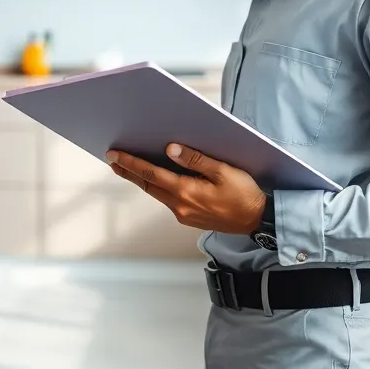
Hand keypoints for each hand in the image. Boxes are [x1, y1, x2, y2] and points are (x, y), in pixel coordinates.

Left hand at [107, 143, 266, 234]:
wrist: (257, 219)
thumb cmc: (244, 193)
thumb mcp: (223, 171)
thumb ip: (195, 159)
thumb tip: (169, 149)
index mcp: (186, 191)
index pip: (151, 174)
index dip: (130, 163)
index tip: (113, 155)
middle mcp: (180, 206)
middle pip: (148, 186)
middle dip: (129, 172)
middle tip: (112, 160)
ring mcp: (183, 214)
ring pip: (156, 194)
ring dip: (142, 180)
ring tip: (128, 168)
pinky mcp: (189, 218)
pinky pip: (167, 200)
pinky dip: (157, 188)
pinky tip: (155, 181)